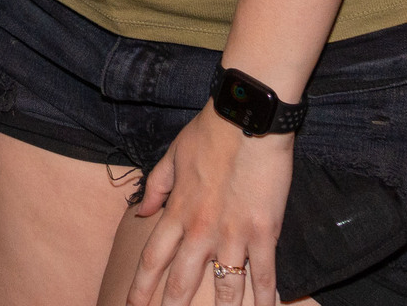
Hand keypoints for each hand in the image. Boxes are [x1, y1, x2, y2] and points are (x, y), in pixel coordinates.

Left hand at [128, 105, 293, 305]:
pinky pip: (264, 274)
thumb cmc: (210, 132)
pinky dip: (265, 298)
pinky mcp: (264, 232)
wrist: (247, 118)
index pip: (153, 259)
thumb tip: (140, 212)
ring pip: (225, 287)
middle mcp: (201, 230)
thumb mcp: (172, 155)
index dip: (141, 288)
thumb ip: (156, 187)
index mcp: (177, 211)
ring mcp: (233, 234)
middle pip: (181, 282)